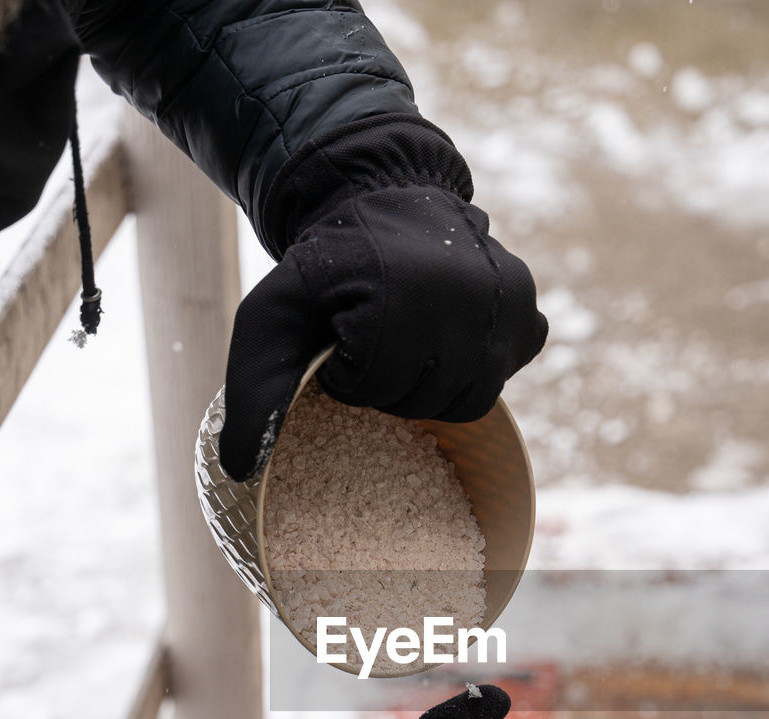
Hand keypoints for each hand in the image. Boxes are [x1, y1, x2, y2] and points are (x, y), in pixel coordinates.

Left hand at [220, 184, 547, 480]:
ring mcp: (505, 306)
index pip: (374, 392)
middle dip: (390, 382)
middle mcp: (464, 300)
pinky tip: (449, 335)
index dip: (347, 377)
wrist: (381, 196)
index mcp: (399, 301)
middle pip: (424, 401)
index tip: (339, 340)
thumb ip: (253, 393)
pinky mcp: (528, 313)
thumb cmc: (322, 268)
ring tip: (409, 339)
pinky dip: (475, 367)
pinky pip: (503, 376)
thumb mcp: (270, 320)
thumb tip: (240, 472)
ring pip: (468, 399)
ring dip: (431, 382)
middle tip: (375, 338)